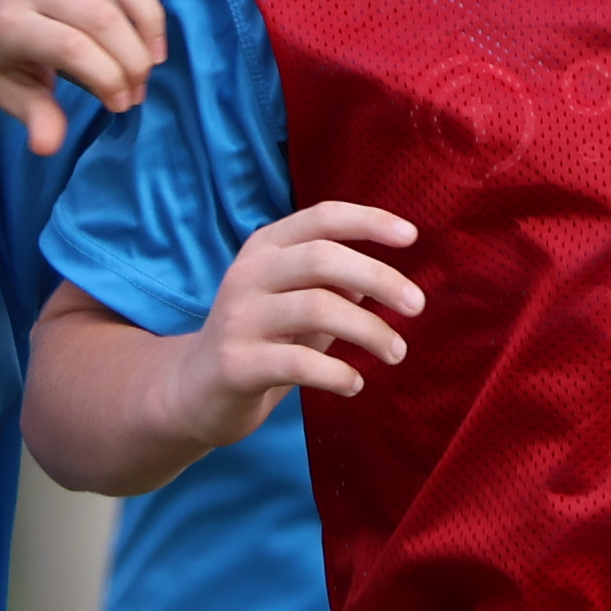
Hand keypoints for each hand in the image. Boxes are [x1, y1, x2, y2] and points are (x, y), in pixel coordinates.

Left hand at [0, 0, 171, 154]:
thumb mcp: (2, 87)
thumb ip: (31, 112)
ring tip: (154, 53)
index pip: (74, 49)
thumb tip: (48, 145)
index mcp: (6, 20)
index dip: (108, 79)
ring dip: (148, 18)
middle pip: (102, 17)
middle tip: (139, 86)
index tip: (121, 103)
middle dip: (132, 60)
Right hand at [201, 199, 422, 422]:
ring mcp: (238, 318)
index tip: (412, 236)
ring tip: (396, 352)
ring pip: (317, 307)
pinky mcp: (235, 364)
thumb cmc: (261, 341)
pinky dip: (338, 374)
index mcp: (265, 248)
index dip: (369, 221)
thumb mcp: (295, 303)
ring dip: (369, 330)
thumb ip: (333, 286)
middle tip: (416, 306)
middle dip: (381, 278)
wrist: (194, 392)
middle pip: (323, 258)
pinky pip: (299, 362)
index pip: (322, 218)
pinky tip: (354, 384)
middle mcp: (248, 274)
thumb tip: (383, 279)